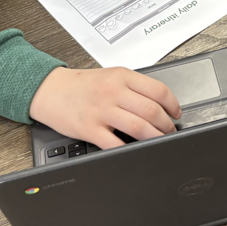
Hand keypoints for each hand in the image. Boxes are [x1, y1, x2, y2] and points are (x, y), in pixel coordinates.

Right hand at [30, 66, 180, 148]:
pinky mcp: (89, 128)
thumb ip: (134, 86)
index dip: (173, 105)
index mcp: (122, 76)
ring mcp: (101, 110)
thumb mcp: (111, 75)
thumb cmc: (82, 85)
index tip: (176, 113)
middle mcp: (113, 91)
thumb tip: (160, 104)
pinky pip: (114, 143)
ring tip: (159, 140)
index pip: (158, 90)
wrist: (50, 90)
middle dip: (166, 124)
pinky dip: (129, 149)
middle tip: (170, 130)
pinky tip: (135, 150)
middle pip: (151, 110)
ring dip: (155, 137)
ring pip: (138, 127)